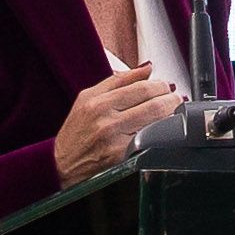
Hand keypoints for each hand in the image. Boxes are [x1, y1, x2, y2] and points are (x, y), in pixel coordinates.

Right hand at [56, 64, 178, 183]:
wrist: (61, 167)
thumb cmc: (75, 132)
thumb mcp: (87, 99)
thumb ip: (118, 80)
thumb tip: (147, 67)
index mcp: (97, 102)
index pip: (141, 87)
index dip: (160, 85)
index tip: (165, 86)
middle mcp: (105, 121)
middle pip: (153, 104)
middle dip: (170, 100)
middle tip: (174, 99)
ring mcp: (114, 142)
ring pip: (156, 123)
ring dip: (170, 117)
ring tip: (171, 113)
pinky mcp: (121, 159)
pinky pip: (150, 143)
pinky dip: (161, 136)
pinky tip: (161, 132)